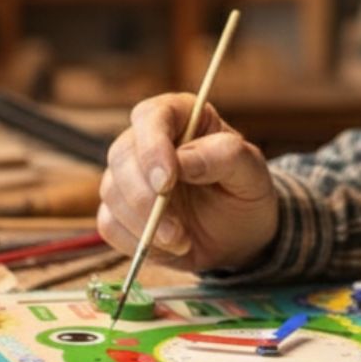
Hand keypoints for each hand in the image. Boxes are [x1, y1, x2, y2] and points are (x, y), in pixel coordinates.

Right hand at [98, 92, 278, 272]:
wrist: (239, 234)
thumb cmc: (246, 191)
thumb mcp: (251, 171)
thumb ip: (224, 156)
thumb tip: (183, 159)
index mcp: (183, 116)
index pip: (152, 116)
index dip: (152, 147)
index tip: (166, 182)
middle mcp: (149, 140)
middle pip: (121, 155)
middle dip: (144, 196)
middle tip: (175, 227)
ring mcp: (129, 175)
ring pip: (111, 191)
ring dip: (144, 223)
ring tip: (182, 238)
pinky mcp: (119, 210)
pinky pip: (109, 224)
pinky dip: (135, 241)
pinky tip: (169, 245)